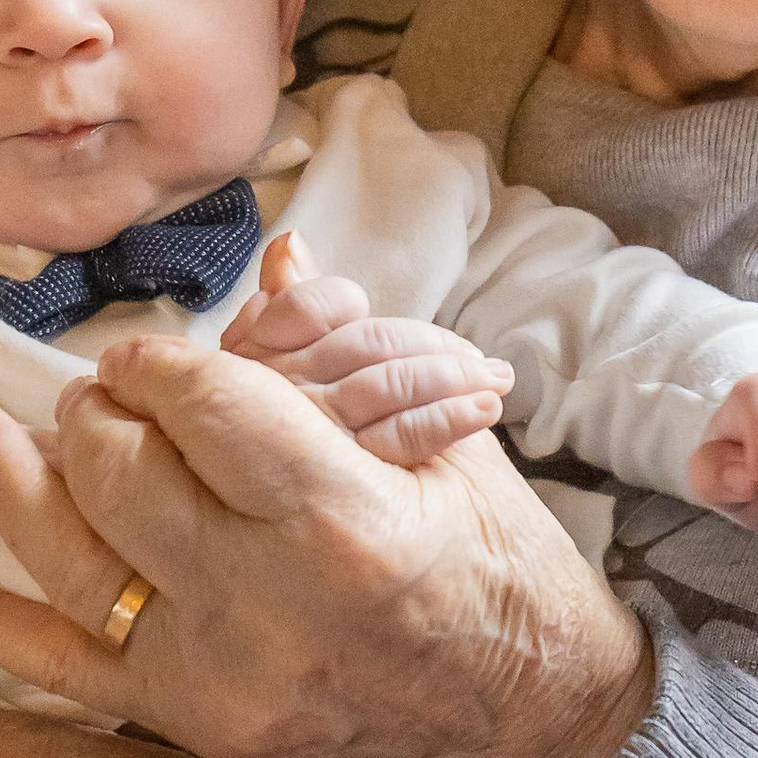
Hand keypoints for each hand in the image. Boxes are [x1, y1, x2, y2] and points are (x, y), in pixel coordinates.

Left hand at [0, 340, 654, 757]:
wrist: (517, 712)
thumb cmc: (489, 558)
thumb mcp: (438, 440)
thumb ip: (342, 359)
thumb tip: (277, 265)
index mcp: (345, 519)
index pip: (208, 407)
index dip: (164, 365)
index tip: (151, 354)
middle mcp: (269, 603)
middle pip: (125, 476)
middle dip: (101, 416)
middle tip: (105, 395)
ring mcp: (219, 671)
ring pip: (74, 562)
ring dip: (17, 486)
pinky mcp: (191, 720)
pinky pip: (64, 671)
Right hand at [223, 230, 511, 467]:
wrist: (259, 515)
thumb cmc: (280, 426)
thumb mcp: (280, 358)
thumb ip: (297, 304)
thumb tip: (291, 243)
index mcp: (267, 350)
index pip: (308, 306)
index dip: (341, 303)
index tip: (373, 308)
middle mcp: (288, 387)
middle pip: (366, 344)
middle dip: (432, 345)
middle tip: (486, 361)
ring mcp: (316, 429)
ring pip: (387, 386)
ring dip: (452, 378)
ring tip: (497, 381)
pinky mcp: (345, 470)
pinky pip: (396, 438)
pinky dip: (444, 421)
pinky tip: (482, 411)